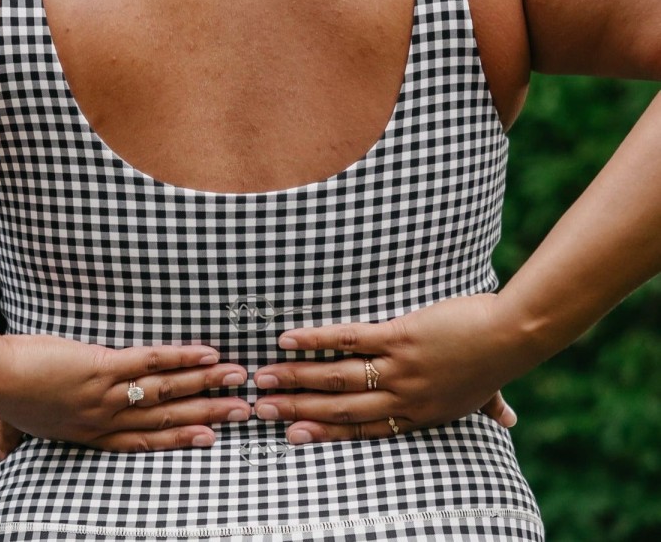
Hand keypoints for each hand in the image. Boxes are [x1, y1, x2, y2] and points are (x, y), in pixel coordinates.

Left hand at [0, 335, 250, 461]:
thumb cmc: (2, 396)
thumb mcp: (10, 426)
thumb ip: (9, 440)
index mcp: (89, 432)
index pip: (144, 438)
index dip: (179, 438)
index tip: (208, 438)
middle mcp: (105, 418)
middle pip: (167, 418)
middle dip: (207, 414)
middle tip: (242, 411)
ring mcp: (107, 394)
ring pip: (166, 391)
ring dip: (205, 385)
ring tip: (237, 379)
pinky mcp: (103, 366)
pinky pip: (149, 362)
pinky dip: (179, 358)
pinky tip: (205, 353)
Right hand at [252, 293, 523, 443]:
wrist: (510, 337)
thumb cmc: (498, 360)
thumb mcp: (490, 392)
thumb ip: (490, 408)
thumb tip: (509, 421)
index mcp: (419, 414)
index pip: (362, 428)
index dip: (324, 431)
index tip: (293, 433)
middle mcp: (403, 398)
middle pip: (339, 407)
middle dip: (297, 407)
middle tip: (260, 408)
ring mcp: (398, 368)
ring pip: (337, 377)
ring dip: (296, 377)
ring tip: (264, 377)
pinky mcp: (399, 337)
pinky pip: (350, 341)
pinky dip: (317, 340)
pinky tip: (289, 339)